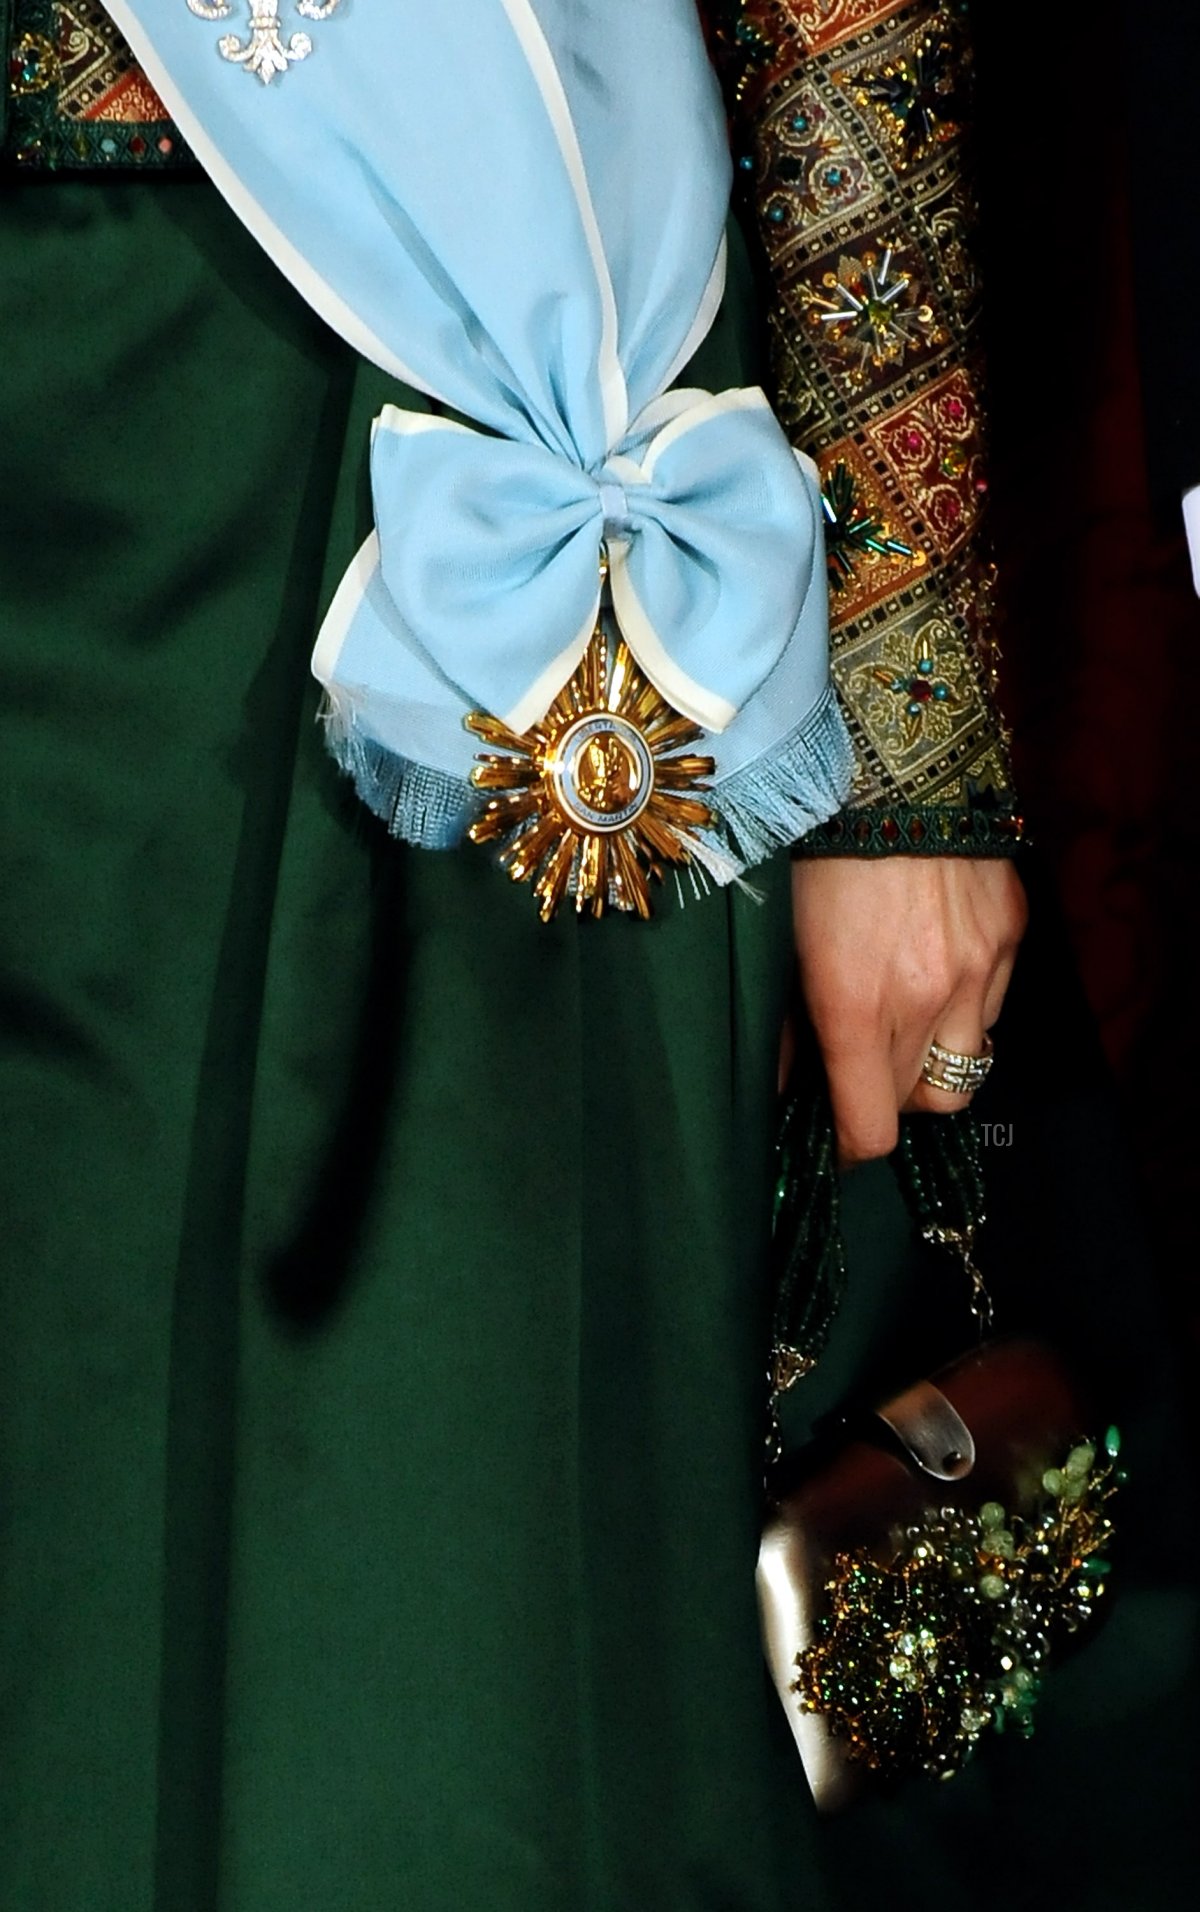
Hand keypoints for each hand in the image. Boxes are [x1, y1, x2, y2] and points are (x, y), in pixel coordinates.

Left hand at [786, 856, 1027, 1165]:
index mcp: (855, 1005)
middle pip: (922, 1103)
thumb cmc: (814, 847)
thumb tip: (784, 1085)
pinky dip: (965, 1004)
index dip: (849, 1145)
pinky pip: (994, 1005)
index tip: (834, 1136)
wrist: (889, 759)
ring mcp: (980, 967)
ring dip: (932, 1055)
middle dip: (887, 1093)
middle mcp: (926, 997)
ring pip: (967, 1063)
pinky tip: (932, 963)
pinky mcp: (1011, 933)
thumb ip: (783, 1025)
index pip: (871, 1128)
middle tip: (858, 1064)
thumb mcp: (777, 940)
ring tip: (899, 1014)